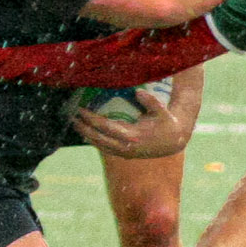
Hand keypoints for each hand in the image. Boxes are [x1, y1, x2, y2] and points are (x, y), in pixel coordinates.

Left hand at [74, 89, 190, 158]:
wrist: (174, 141)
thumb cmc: (166, 123)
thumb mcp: (161, 110)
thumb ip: (151, 101)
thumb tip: (138, 92)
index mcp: (133, 135)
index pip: (106, 127)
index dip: (91, 119)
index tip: (80, 110)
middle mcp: (126, 147)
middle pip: (99, 139)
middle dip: (84, 128)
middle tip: (71, 118)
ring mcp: (125, 153)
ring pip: (100, 146)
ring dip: (87, 135)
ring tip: (75, 125)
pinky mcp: (125, 155)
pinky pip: (106, 149)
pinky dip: (95, 142)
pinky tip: (87, 134)